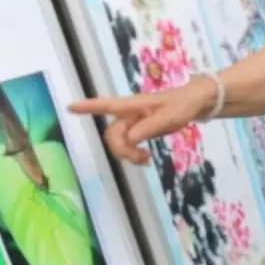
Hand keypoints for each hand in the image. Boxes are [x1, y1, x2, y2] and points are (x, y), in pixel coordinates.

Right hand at [70, 85, 206, 165]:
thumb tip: (130, 138)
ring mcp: (133, 123)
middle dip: (122, 149)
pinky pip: (128, 145)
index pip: (106, 105)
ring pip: (119, 142)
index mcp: (133, 106)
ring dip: (128, 155)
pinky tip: (145, 160)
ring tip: (146, 160)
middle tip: (142, 159)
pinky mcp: (140, 131)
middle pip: (112, 134)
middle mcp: (128, 114)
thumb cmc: (182, 105)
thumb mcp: (169, 117)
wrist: (194, 104)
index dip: (88, 107)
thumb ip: (150, 127)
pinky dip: (133, 155)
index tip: (70, 107)